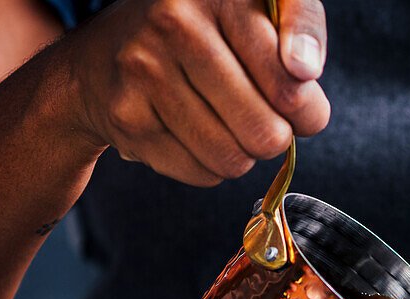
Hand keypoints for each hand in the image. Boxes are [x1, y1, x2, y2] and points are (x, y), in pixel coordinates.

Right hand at [69, 0, 329, 185]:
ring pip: (232, 158)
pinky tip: (193, 136)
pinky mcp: (128, 118)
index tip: (306, 112)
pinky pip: (200, 173)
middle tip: (264, 125)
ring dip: (241, 155)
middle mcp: (176, 20)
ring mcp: (145, 70)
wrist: (101, 59)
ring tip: (227, 128)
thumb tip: (306, 83)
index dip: (308, 109)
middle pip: (264, 130)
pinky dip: (208, 166)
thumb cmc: (197, 35)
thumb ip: (296, 30)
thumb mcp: (251, 9)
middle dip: (274, 138)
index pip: (289, 77)